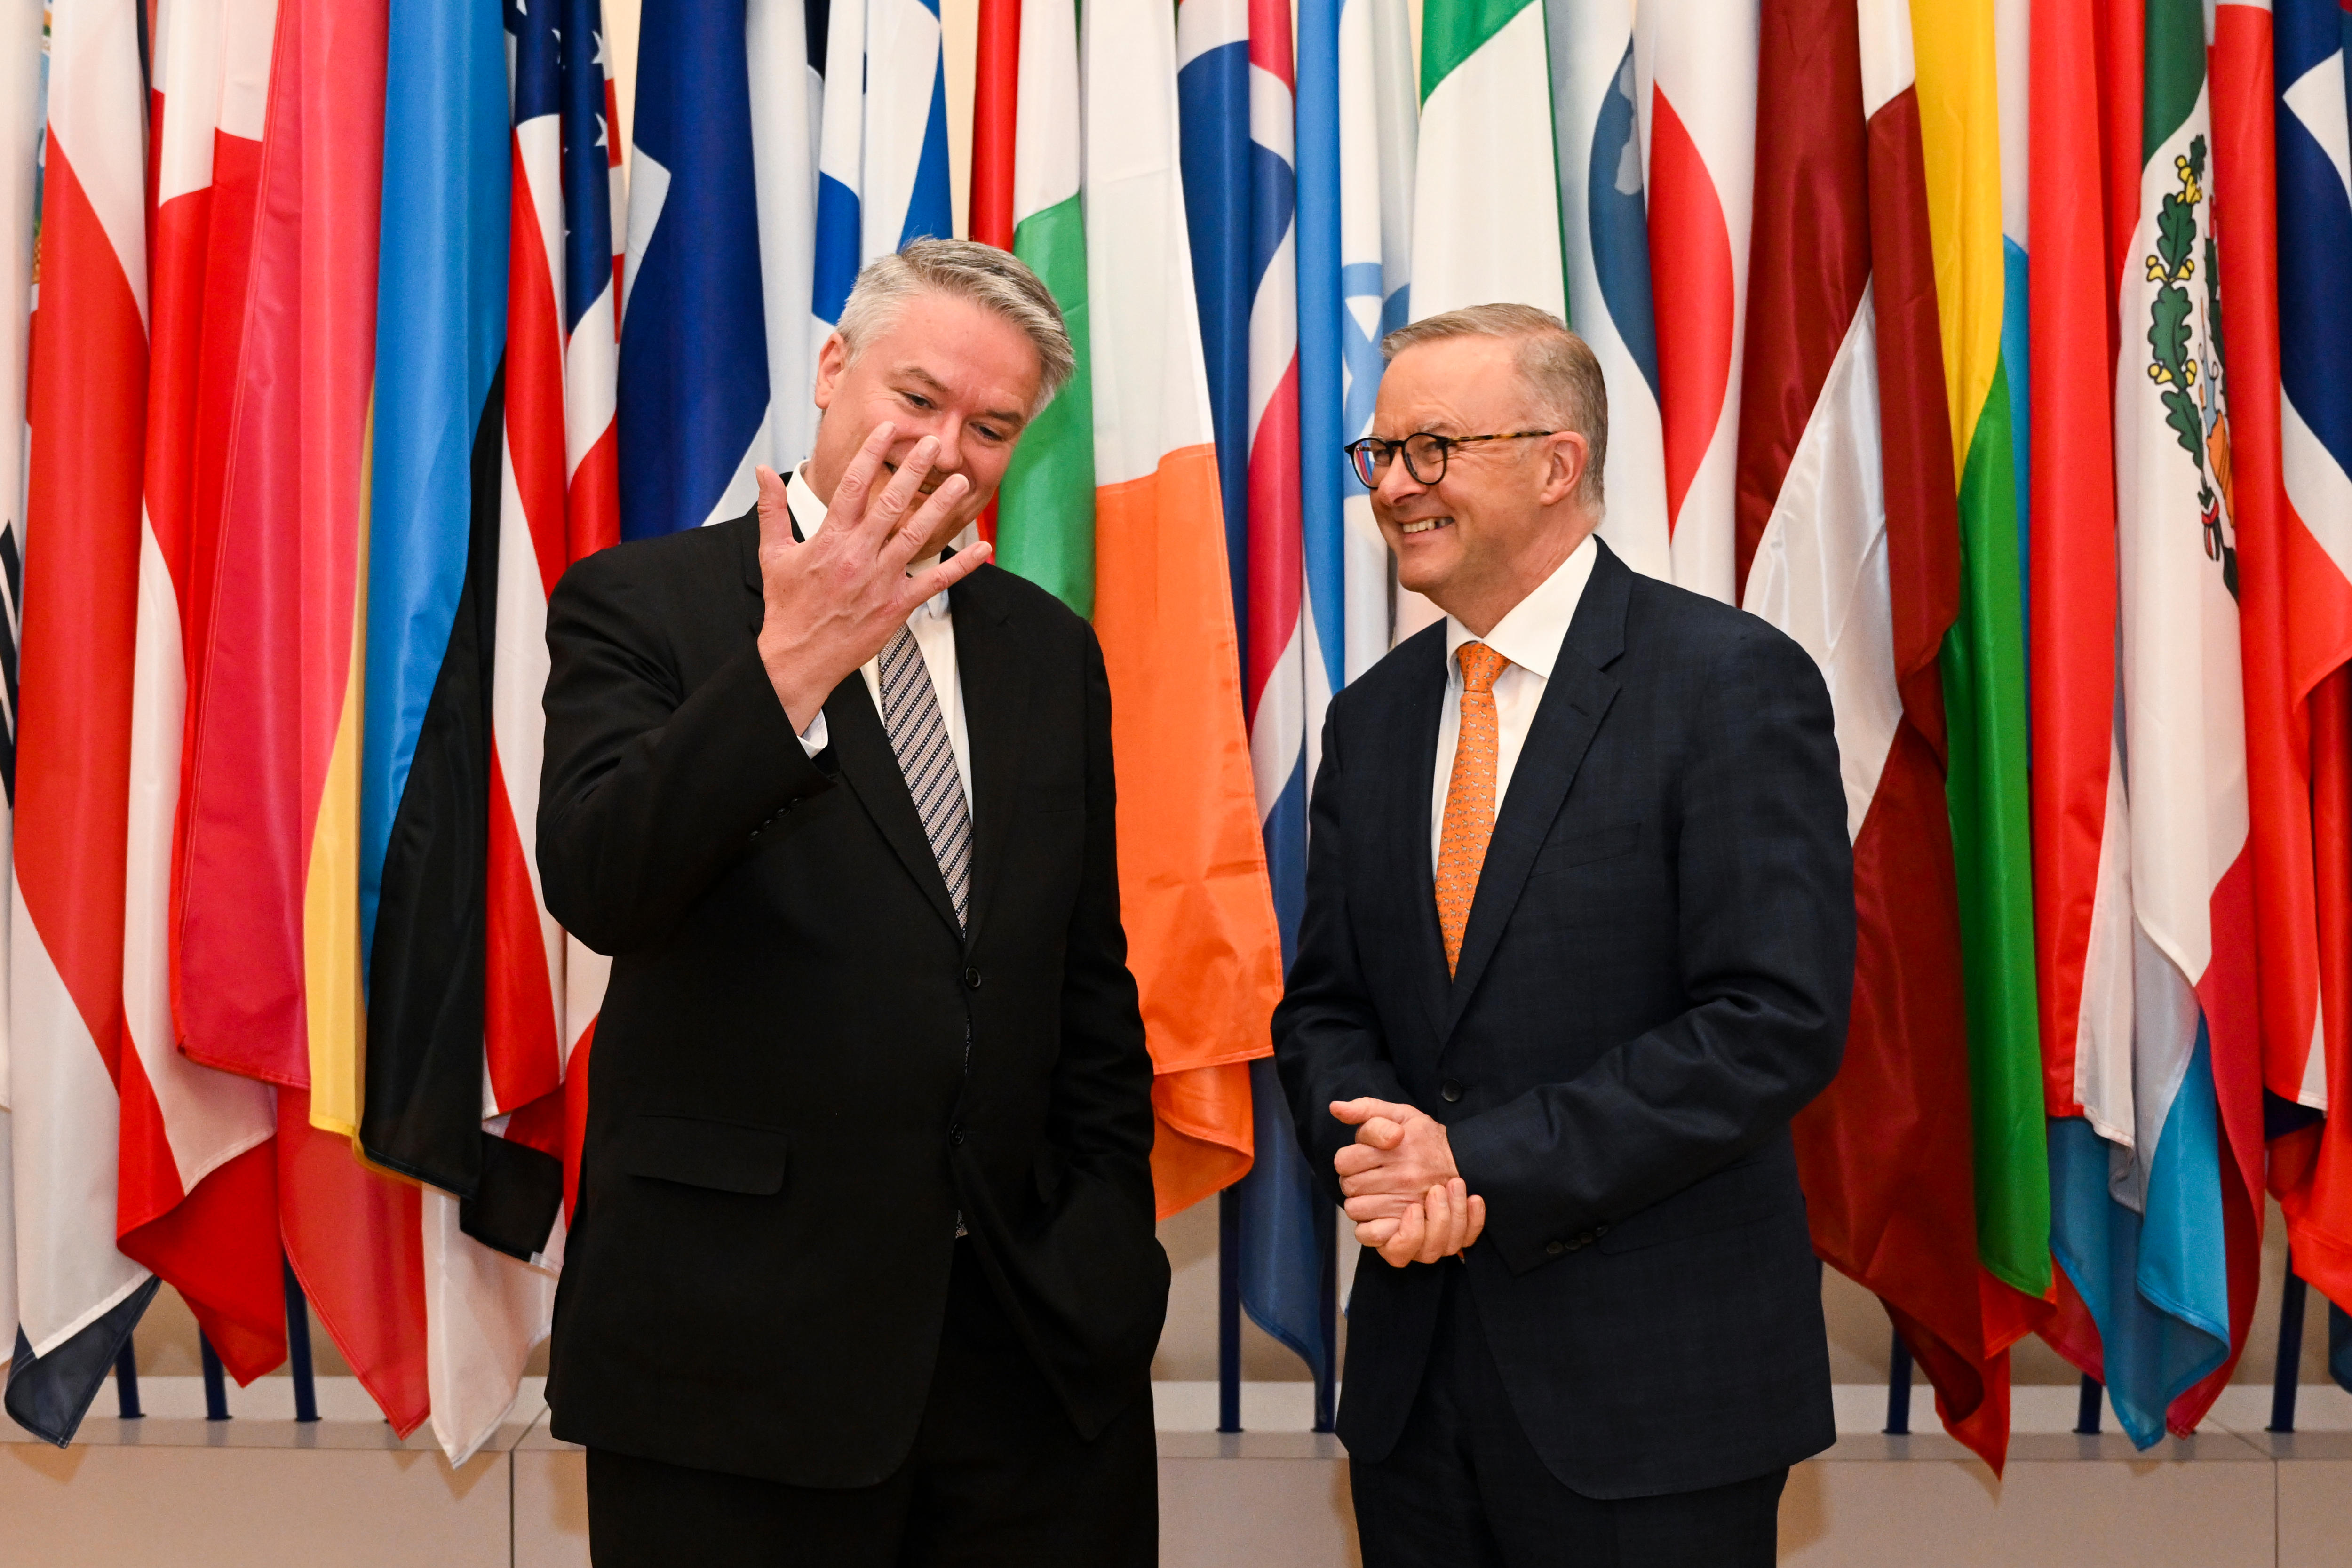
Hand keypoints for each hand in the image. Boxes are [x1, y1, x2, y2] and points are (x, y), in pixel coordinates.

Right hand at [753, 424, 991, 731]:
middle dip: (914, 471)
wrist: (798, 658)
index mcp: (829, 539)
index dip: (870, 454)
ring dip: (940, 508)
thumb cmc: (787, 607)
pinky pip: (934, 582)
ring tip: (961, 483)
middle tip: (933, 444)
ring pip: (915, 535)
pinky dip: (961, 566)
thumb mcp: (772, 554)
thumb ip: (772, 509)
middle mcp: (857, 555)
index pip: (852, 486)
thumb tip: (763, 471)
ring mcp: (879, 580)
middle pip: (890, 504)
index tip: (887, 429)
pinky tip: (982, 549)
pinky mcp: (896, 605)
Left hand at [1329, 1098, 1485, 1264]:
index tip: (1362, 1159)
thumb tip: (1336, 1108)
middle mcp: (1402, 1176)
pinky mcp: (1410, 1226)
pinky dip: (1369, 1229)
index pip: (1344, 1161)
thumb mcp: (1401, 1114)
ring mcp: (1407, 1202)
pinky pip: (1372, 1234)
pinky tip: (1377, 1216)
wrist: (1466, 1164)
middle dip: (1353, 1181)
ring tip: (1376, 1195)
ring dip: (1361, 1204)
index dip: (1348, 1160)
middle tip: (1370, 1177)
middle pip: (1348, 1186)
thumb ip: (1366, 1108)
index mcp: (1396, 1148)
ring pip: (1356, 1210)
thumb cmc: (1428, 1139)